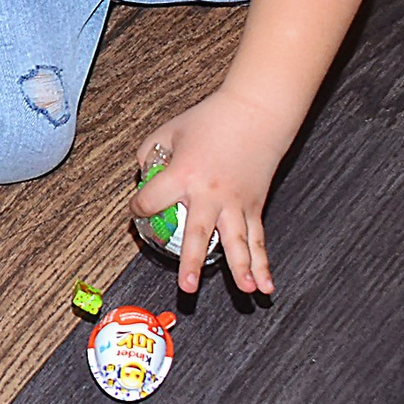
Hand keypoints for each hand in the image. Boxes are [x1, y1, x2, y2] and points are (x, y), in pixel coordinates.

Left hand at [133, 87, 292, 294]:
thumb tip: (143, 177)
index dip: (139, 206)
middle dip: (191, 261)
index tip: (138, 207)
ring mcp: (235, 202)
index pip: (152, 200)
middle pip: (197, 233)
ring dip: (241, 268)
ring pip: (237, 242)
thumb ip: (148, 155)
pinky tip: (265, 286)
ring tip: (244, 291)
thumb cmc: (210, 120)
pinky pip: (258, 239)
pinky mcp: (254, 205)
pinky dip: (263, 263)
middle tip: (187, 286)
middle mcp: (209, 193)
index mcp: (183, 175)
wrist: (254, 112)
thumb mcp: (167, 132)